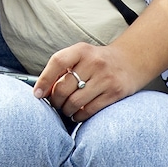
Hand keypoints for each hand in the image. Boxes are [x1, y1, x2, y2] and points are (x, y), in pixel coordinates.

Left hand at [32, 40, 149, 123]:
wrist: (130, 61)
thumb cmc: (98, 61)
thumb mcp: (81, 56)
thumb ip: (62, 69)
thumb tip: (41, 91)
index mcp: (82, 50)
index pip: (57, 62)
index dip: (44, 80)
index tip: (37, 94)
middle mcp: (94, 62)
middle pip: (63, 88)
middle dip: (55, 100)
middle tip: (56, 103)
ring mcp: (106, 78)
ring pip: (74, 102)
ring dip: (66, 110)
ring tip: (67, 109)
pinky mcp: (115, 93)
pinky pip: (89, 110)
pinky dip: (79, 116)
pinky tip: (78, 113)